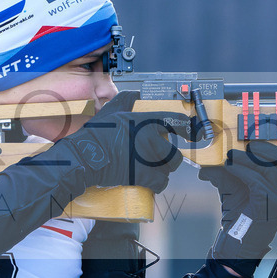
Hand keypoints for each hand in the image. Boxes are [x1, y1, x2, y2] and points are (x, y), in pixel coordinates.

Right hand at [59, 93, 192, 192]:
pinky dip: (157, 184)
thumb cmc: (96, 134)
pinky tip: (150, 182)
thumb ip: (127, 99)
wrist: (85, 157)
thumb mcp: (112, 110)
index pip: (176, 121)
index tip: (191, 133)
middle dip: (169, 158)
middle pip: (174, 153)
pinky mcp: (144, 176)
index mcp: (145, 121)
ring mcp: (149, 159)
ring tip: (150, 170)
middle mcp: (151, 139)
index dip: (187, 128)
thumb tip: (136, 94)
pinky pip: (160, 183)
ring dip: (162, 171)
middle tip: (159, 158)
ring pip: (168, 169)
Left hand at [199, 142, 276, 271]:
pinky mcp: (271, 204)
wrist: (237, 246)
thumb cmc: (239, 218)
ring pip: (268, 168)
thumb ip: (228, 173)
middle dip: (265, 149)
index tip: (266, 138)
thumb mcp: (235, 190)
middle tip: (246, 145)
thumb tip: (209, 163)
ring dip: (247, 159)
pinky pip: (256, 180)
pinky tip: (228, 167)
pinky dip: (241, 170)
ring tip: (230, 156)